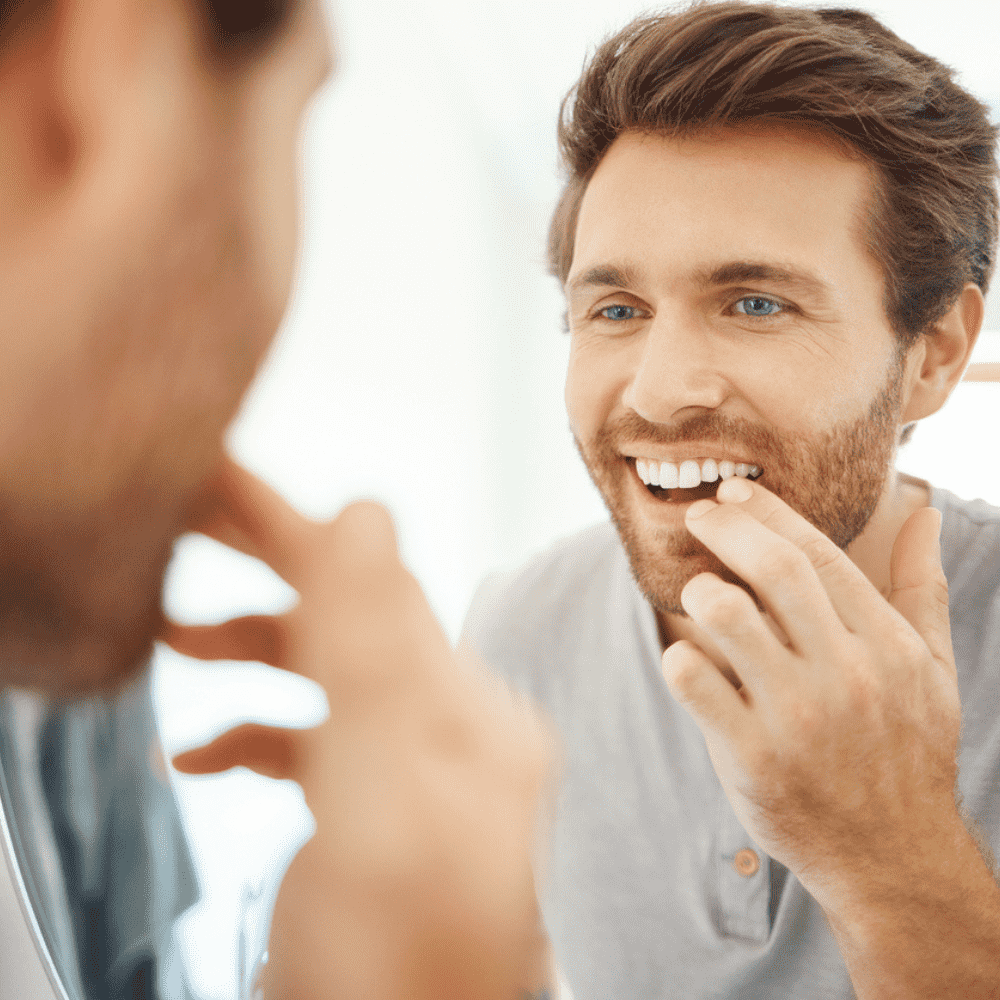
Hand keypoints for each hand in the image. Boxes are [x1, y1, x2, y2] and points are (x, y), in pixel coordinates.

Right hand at [160, 457, 559, 999]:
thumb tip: (365, 513)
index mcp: (470, 719)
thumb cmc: (401, 974)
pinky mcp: (373, 821)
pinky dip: (251, 736)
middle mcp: (451, 735)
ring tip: (169, 639)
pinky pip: (310, 749)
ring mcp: (412, 778)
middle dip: (257, 566)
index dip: (281, 522)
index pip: (371, 585)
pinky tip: (193, 757)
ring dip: (247, 650)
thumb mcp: (379, 805)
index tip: (207, 470)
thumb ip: (370, 659)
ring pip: (322, 678)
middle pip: (345, 617)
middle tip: (174, 520)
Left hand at [660, 476, 960, 910]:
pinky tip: (686, 658)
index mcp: (885, 645)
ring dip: (701, 591)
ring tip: (698, 593)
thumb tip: (923, 514)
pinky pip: (693, 681)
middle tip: (697, 515)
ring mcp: (796, 716)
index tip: (733, 492)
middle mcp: (844, 674)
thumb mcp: (932, 669)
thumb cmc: (907, 752)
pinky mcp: (750, 756)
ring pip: (727, 616)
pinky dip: (679, 657)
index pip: (819, 554)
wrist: (891, 856)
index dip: (768, 512)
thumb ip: (922, 588)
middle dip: (726, 528)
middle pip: (774, 570)